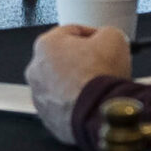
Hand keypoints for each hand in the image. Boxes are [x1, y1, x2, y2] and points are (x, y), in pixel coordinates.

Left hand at [24, 22, 134, 146]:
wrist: (98, 113)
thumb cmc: (99, 76)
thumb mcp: (114, 38)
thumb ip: (108, 32)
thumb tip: (108, 37)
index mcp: (46, 44)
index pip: (72, 32)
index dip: (94, 35)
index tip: (104, 42)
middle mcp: (35, 69)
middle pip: (64, 59)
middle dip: (83, 61)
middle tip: (104, 66)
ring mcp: (39, 96)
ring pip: (62, 85)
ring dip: (78, 84)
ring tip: (99, 87)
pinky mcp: (47, 117)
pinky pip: (63, 106)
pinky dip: (76, 104)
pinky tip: (93, 103)